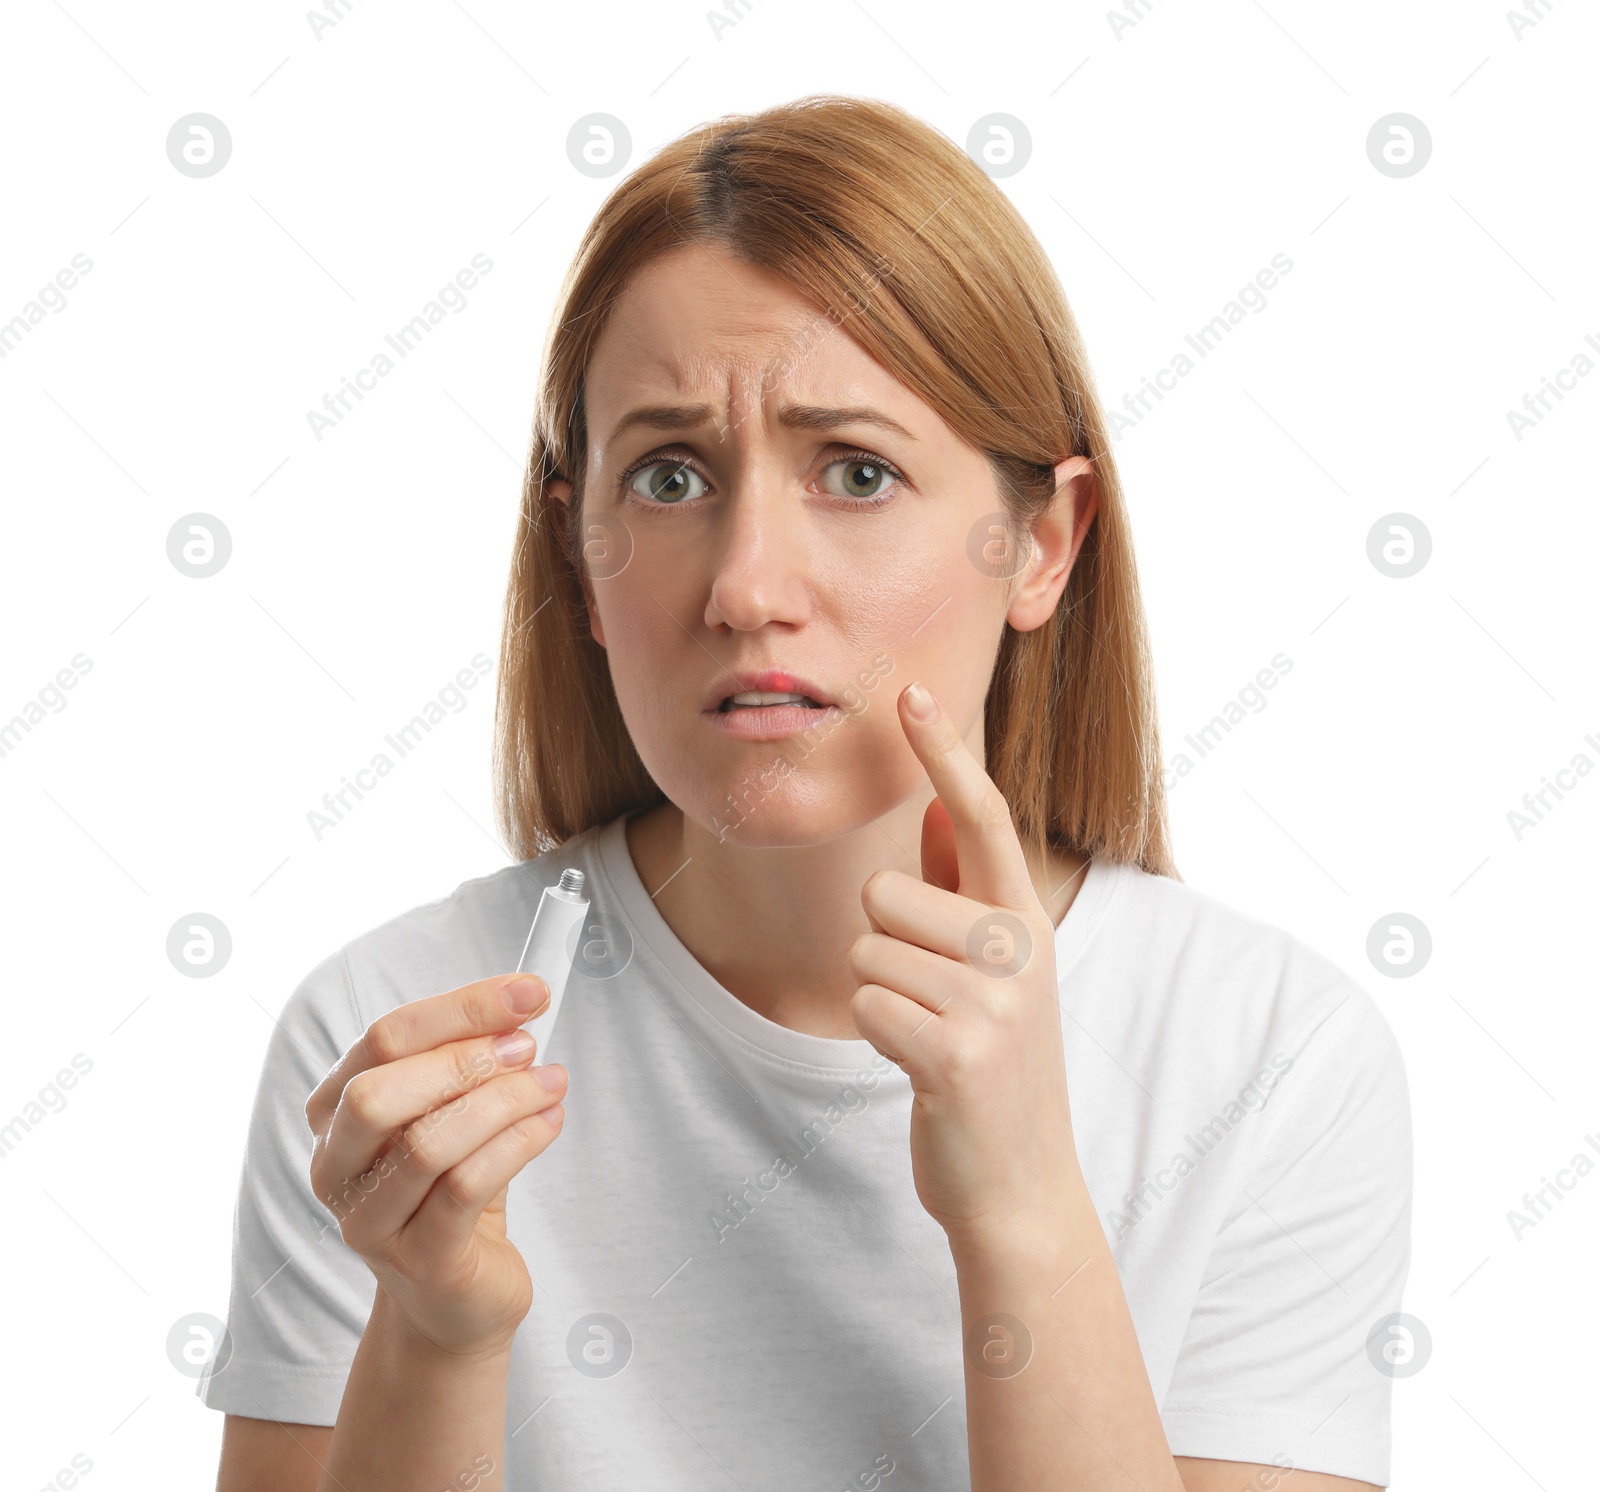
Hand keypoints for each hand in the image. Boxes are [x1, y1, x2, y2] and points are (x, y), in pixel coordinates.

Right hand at [304, 974, 569, 1356]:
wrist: (457, 1296)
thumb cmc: (452, 1190)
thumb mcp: (448, 1114)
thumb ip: (464, 1061)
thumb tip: (520, 1005)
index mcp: (334, 1112)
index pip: (384, 1038)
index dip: (461, 1008)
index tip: (526, 992)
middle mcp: (335, 1167)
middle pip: (381, 1090)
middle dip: (465, 1057)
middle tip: (528, 1046)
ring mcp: (369, 1221)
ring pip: (428, 1142)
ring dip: (504, 1100)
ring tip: (551, 1082)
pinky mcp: (418, 1260)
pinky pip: (466, 1186)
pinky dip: (518, 1143)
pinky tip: (550, 1122)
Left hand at [847, 681, 1081, 1248]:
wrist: (1019, 1186)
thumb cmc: (993, 1066)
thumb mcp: (995, 974)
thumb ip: (966, 891)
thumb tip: (930, 807)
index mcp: (1027, 921)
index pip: (981, 816)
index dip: (944, 753)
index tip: (911, 695)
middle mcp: (1019, 949)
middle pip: (884, 893)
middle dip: (883, 946)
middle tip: (928, 1002)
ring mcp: (994, 1002)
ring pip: (866, 950)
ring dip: (879, 996)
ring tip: (927, 1035)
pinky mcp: (957, 1053)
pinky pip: (866, 1004)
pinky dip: (878, 1037)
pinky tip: (919, 1067)